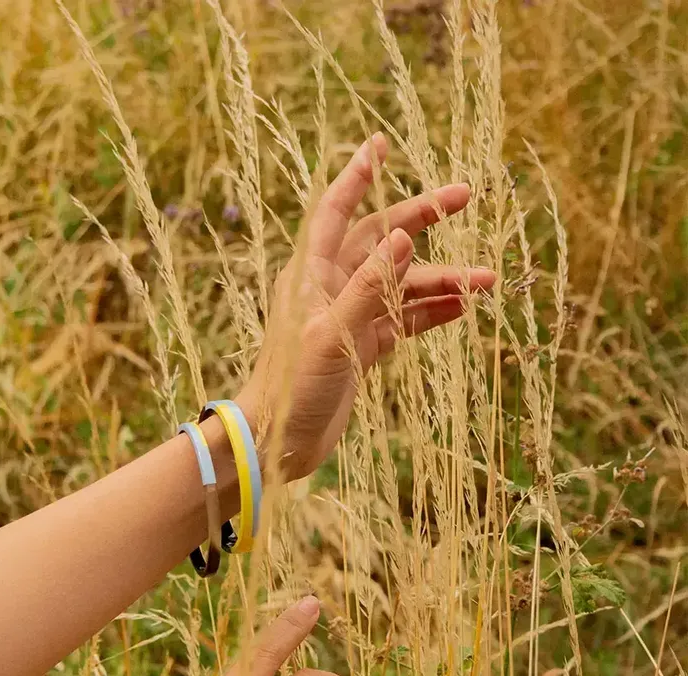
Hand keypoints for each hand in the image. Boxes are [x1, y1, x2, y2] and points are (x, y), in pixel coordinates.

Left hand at [236, 131, 495, 480]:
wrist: (280, 440)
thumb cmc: (293, 386)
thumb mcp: (331, 335)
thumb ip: (368, 287)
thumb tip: (402, 236)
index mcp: (311, 274)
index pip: (335, 211)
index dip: (358, 176)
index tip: (380, 143)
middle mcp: (330, 287)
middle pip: (381, 240)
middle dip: (422, 219)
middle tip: (464, 197)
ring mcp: (349, 317)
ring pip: (401, 285)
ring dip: (441, 280)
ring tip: (487, 283)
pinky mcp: (362, 347)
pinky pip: (403, 320)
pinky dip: (430, 313)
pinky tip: (462, 308)